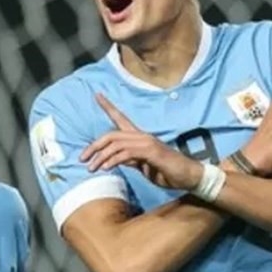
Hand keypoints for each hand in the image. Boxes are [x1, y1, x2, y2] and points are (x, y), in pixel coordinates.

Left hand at [80, 93, 202, 190]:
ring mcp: (147, 142)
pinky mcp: (151, 152)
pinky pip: (126, 153)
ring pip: (116, 144)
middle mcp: (142, 136)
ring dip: (100, 157)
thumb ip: (130, 160)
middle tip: (82, 158)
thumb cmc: (167, 172)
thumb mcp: (144, 166)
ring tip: (91, 168)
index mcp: (139, 138)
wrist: (189, 176)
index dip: (108, 106)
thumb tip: (115, 160)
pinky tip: (106, 168)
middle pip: (111, 134)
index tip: (97, 95)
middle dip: (94, 146)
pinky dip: (113, 160)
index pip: (121, 118)